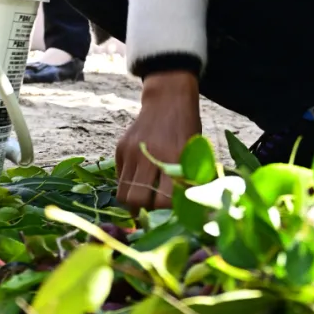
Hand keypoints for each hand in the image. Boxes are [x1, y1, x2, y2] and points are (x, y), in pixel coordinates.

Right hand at [116, 71, 200, 211]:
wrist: (168, 100)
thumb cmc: (187, 129)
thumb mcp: (194, 153)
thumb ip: (188, 180)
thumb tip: (187, 211)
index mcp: (172, 157)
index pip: (162, 201)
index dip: (165, 212)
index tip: (171, 213)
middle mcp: (148, 155)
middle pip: (136, 200)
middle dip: (144, 211)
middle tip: (153, 210)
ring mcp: (131, 152)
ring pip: (123, 193)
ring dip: (133, 202)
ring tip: (145, 200)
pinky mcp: (120, 148)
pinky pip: (119, 178)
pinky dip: (128, 185)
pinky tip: (140, 180)